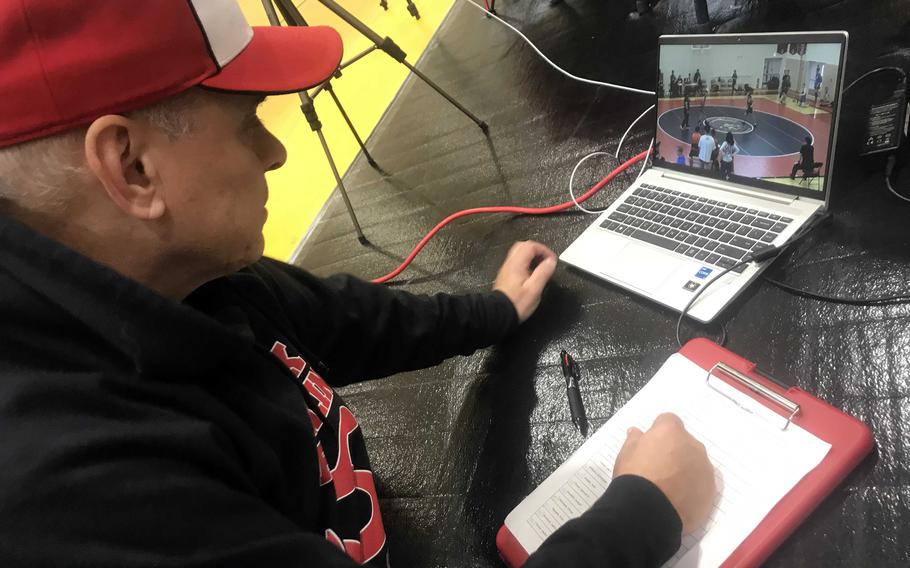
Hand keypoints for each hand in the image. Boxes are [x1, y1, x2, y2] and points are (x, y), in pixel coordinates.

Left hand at [492, 241, 556, 323]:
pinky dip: (526, 263)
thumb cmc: (517, 303)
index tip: (552, 260)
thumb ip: (543, 273)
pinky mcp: (506, 276)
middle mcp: (510, 263)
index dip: (544, 250)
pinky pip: (516, 263)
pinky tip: (532, 275)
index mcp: (517, 264)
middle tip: (546, 261)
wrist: (498, 314)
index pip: (530, 246)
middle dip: (537, 251)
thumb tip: (551, 261)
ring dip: (532, 257)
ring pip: (519, 254)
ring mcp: (506, 269)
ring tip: (541, 268)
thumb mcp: (534, 289)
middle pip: (523, 246)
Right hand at [612, 413, 714, 534]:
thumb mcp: (625, 454)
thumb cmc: (635, 477)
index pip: (668, 420)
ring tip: (668, 487)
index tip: (650, 445)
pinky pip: (702, 484)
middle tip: (658, 468)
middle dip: (674, 451)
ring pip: (696, 463)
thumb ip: (634, 440)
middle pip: (685, 442)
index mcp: (671, 432)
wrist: (649, 511)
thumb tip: (636, 432)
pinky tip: (677, 500)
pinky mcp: (710, 491)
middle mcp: (693, 446)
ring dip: (685, 470)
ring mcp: (704, 469)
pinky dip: (692, 489)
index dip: (658, 432)